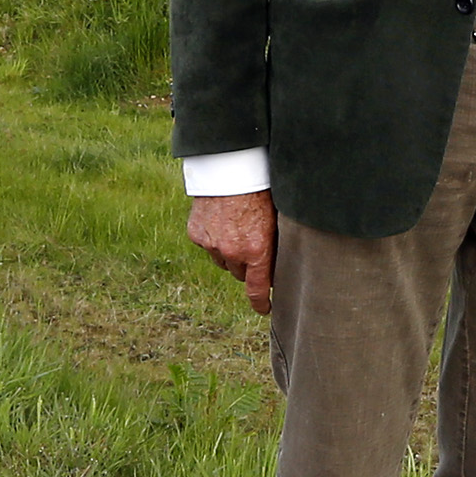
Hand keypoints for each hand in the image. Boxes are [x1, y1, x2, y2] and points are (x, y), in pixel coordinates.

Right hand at [190, 192, 278, 314]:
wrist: (230, 167)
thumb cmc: (260, 189)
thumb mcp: (277, 219)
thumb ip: (276, 245)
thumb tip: (279, 266)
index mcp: (256, 251)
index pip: (257, 290)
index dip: (261, 303)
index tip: (264, 308)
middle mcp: (232, 252)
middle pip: (239, 274)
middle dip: (247, 266)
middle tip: (253, 247)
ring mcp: (211, 244)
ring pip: (222, 260)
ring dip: (229, 253)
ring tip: (237, 228)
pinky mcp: (196, 234)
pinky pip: (207, 245)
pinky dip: (213, 238)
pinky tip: (221, 220)